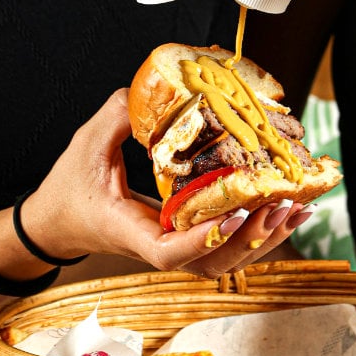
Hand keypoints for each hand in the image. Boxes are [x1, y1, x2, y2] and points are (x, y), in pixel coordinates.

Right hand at [27, 90, 309, 277]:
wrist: (59, 220)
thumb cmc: (69, 188)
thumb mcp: (86, 145)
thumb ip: (118, 117)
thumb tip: (151, 93)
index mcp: (129, 230)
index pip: (168, 253)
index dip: (203, 240)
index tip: (232, 217)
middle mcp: (157, 245)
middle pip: (212, 262)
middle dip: (251, 239)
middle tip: (280, 206)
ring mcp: (175, 244)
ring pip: (226, 260)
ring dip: (264, 238)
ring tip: (296, 209)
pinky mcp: (187, 236)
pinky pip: (228, 244)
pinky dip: (260, 231)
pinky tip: (289, 210)